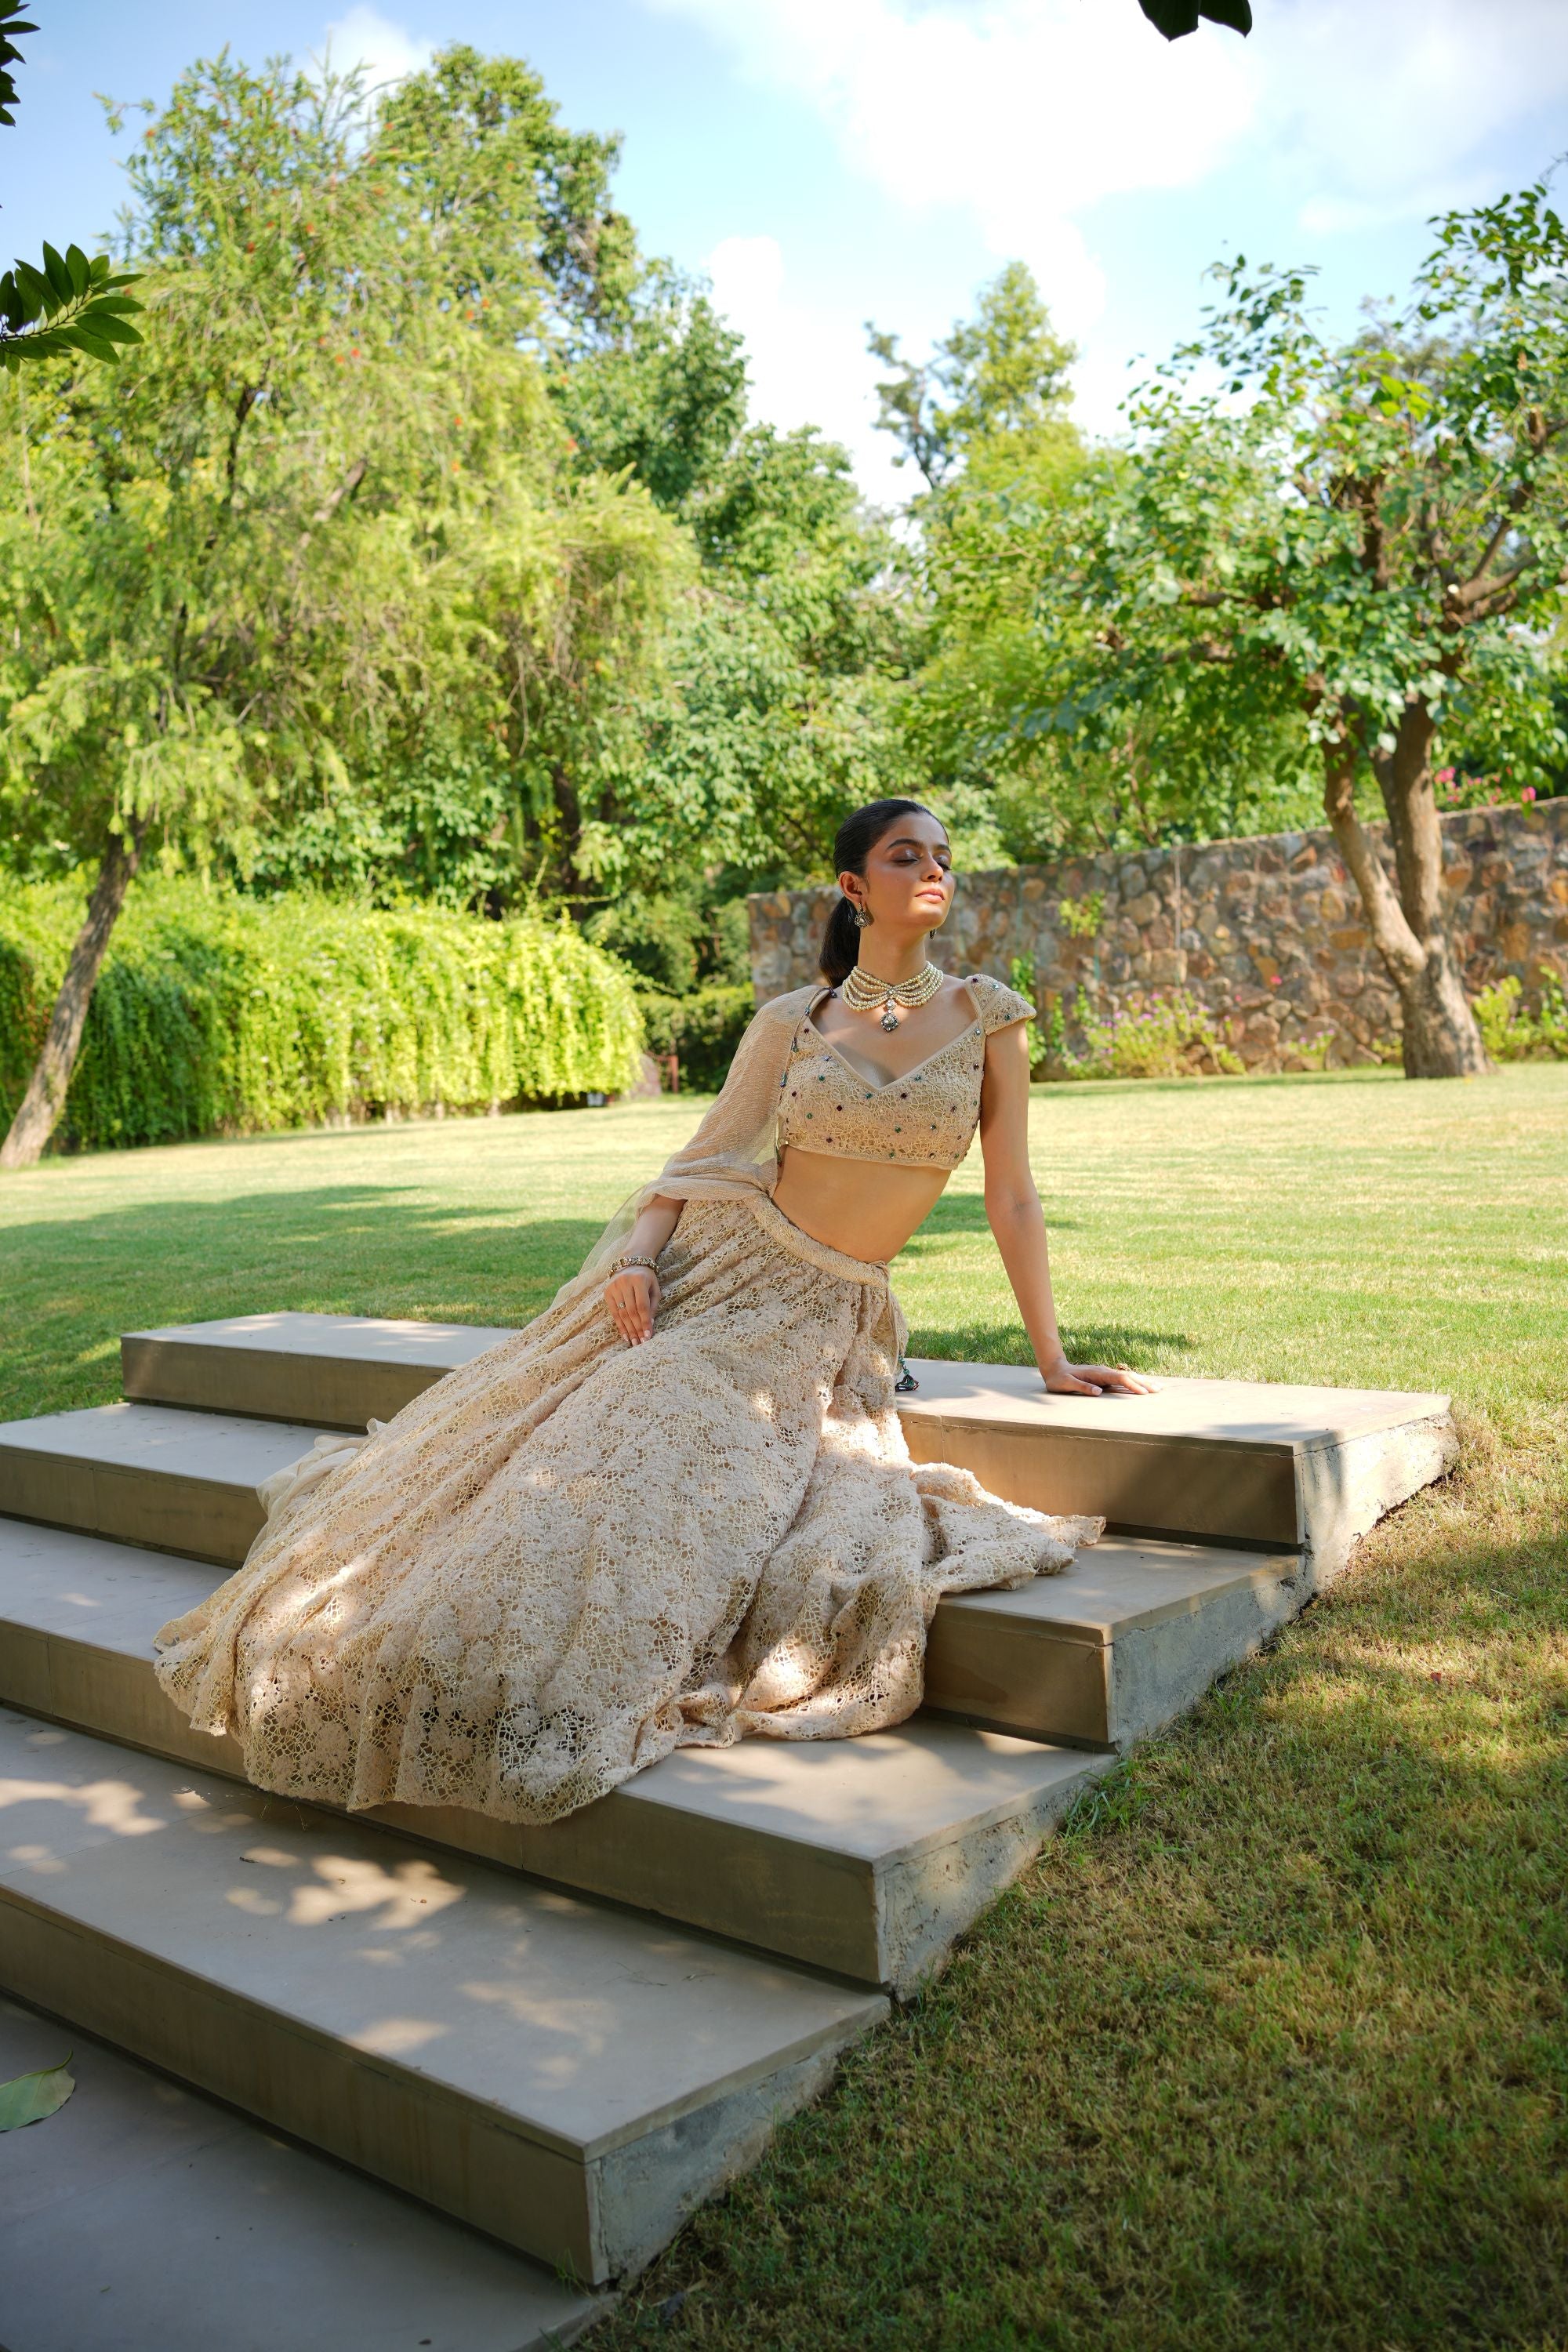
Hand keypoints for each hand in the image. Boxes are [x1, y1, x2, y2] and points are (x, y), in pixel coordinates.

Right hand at [604, 1264, 658, 1345]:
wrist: (631, 1262)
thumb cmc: (647, 1278)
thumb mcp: (654, 1288)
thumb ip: (653, 1305)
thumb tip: (650, 1325)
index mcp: (639, 1280)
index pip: (642, 1306)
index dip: (645, 1322)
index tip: (648, 1336)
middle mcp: (625, 1282)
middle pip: (631, 1311)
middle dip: (637, 1328)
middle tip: (641, 1342)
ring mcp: (614, 1287)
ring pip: (622, 1313)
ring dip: (628, 1329)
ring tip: (633, 1342)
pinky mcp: (607, 1292)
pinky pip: (613, 1312)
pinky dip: (619, 1325)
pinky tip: (624, 1335)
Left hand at [1040, 1354, 1157, 1397]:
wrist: (1055, 1368)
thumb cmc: (1059, 1379)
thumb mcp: (1066, 1384)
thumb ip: (1081, 1387)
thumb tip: (1098, 1392)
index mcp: (1097, 1374)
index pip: (1120, 1378)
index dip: (1133, 1385)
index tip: (1145, 1393)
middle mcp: (1104, 1371)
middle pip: (1129, 1376)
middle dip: (1144, 1383)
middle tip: (1160, 1390)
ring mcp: (1105, 1374)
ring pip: (1128, 1377)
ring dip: (1143, 1382)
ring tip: (1158, 1387)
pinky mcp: (1104, 1377)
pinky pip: (1123, 1379)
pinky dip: (1135, 1382)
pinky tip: (1142, 1386)